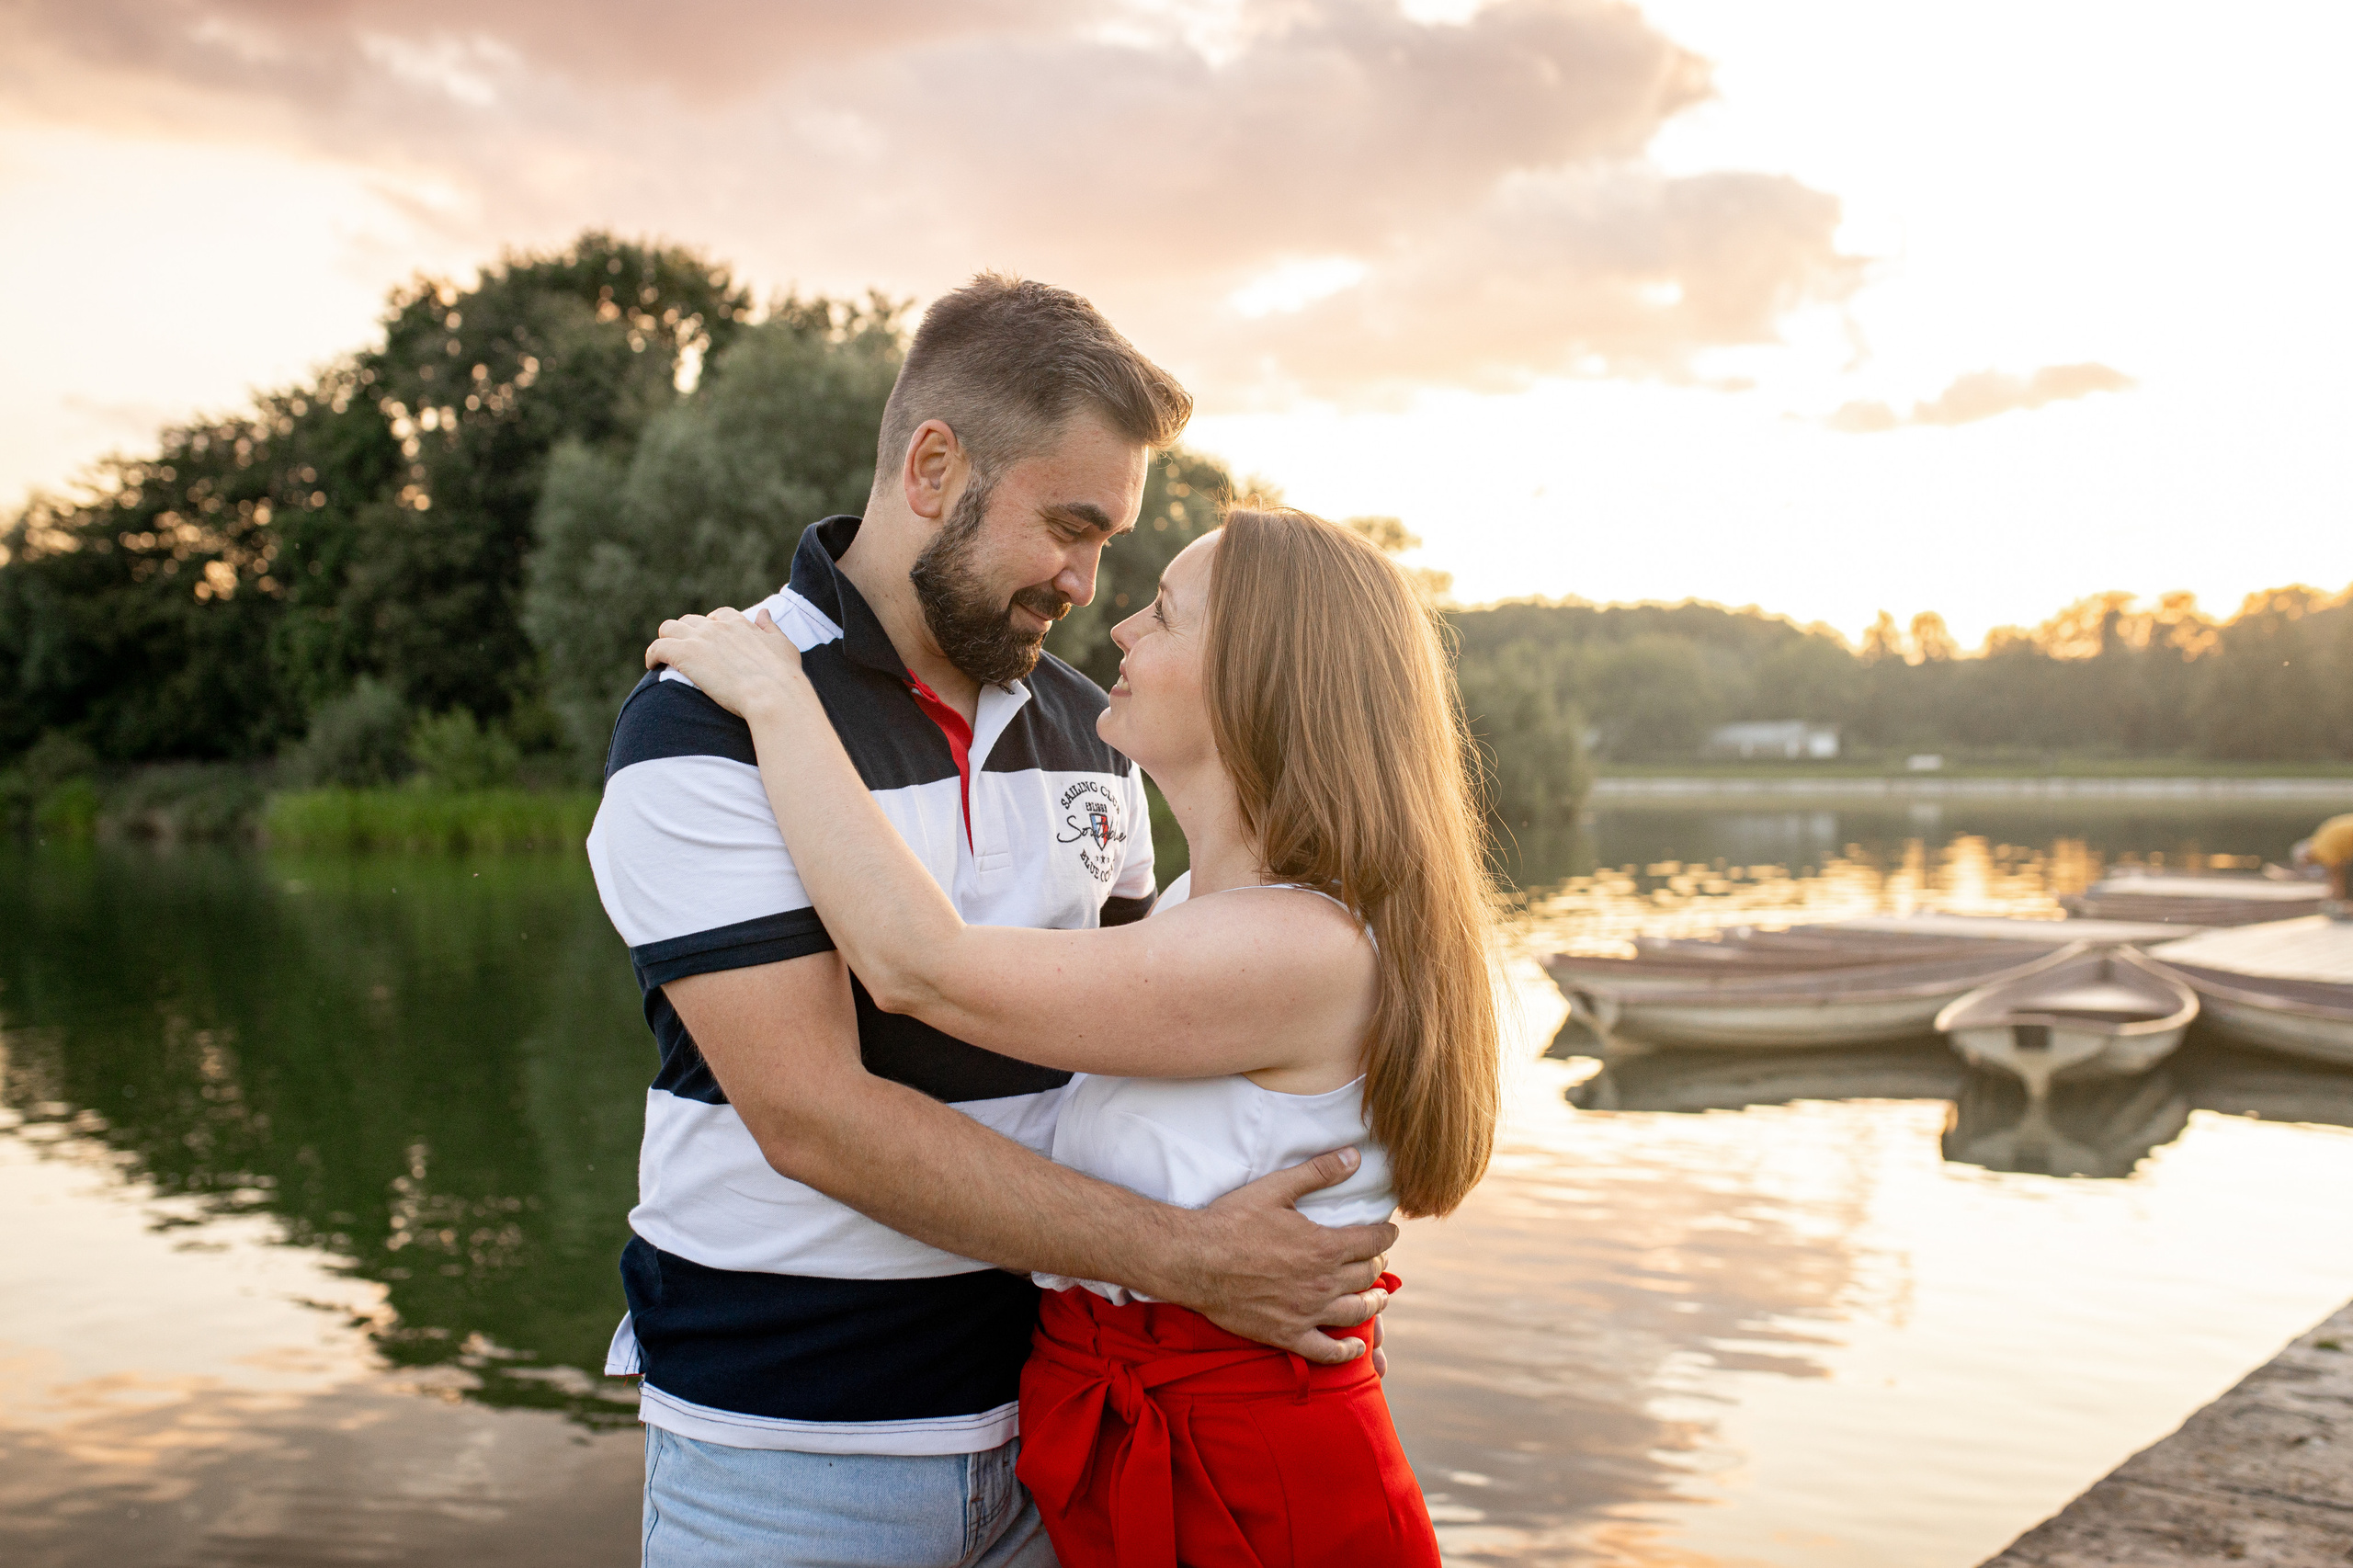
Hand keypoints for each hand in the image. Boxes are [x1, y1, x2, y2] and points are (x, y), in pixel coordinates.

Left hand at [645, 607, 806, 719]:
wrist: (772, 695)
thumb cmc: (783, 676)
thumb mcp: (783, 645)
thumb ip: (770, 627)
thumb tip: (763, 612)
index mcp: (740, 623)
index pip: (719, 615)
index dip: (711, 626)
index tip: (709, 640)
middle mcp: (717, 626)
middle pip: (690, 621)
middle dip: (686, 634)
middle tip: (684, 652)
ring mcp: (699, 639)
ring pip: (668, 628)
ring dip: (666, 640)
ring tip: (663, 657)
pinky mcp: (684, 654)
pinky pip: (657, 647)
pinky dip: (652, 654)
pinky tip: (653, 666)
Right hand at [1165, 1148, 1397, 1365]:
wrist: (1195, 1260)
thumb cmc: (1232, 1221)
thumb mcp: (1276, 1188)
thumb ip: (1318, 1173)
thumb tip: (1354, 1156)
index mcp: (1324, 1246)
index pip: (1372, 1242)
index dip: (1386, 1236)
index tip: (1389, 1232)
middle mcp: (1322, 1283)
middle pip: (1367, 1275)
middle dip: (1377, 1264)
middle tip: (1377, 1259)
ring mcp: (1306, 1312)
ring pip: (1355, 1311)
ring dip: (1373, 1303)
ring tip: (1378, 1298)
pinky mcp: (1287, 1334)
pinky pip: (1325, 1351)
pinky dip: (1345, 1352)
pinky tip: (1355, 1348)